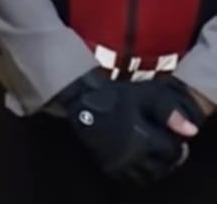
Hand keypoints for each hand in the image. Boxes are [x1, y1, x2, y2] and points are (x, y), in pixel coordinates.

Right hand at [56, 70, 202, 183]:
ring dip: (152, 166)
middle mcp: (132, 155)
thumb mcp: (146, 95)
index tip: (168, 133)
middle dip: (165, 157)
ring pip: (145, 175)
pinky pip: (127, 177)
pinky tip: (135, 158)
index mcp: (144, 138)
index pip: (171, 152)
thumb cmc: (113, 93)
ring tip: (150, 152)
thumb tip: (191, 131)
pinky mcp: (106, 163)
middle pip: (160, 167)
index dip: (174, 143)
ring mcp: (118, 161)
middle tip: (162, 144)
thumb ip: (169, 112)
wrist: (79, 97)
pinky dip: (135, 171)